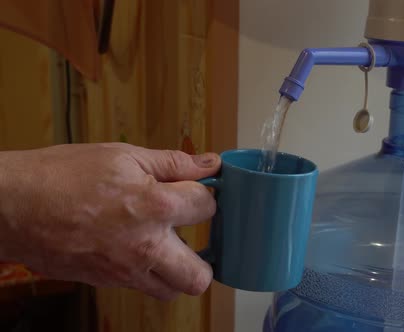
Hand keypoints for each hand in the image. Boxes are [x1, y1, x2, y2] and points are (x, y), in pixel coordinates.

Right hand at [0, 143, 219, 299]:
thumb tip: (209, 163)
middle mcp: (145, 247)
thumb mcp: (122, 155)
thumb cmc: (61, 175)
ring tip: (167, 246)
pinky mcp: (105, 282)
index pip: (207, 208)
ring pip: (171, 290)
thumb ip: (173, 163)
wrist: (12, 206)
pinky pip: (140, 287)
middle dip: (205, 256)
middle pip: (200, 276)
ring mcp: (124, 271)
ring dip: (176, 270)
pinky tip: (135, 248)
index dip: (205, 196)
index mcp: (155, 207)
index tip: (195, 192)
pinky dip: (147, 273)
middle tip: (195, 236)